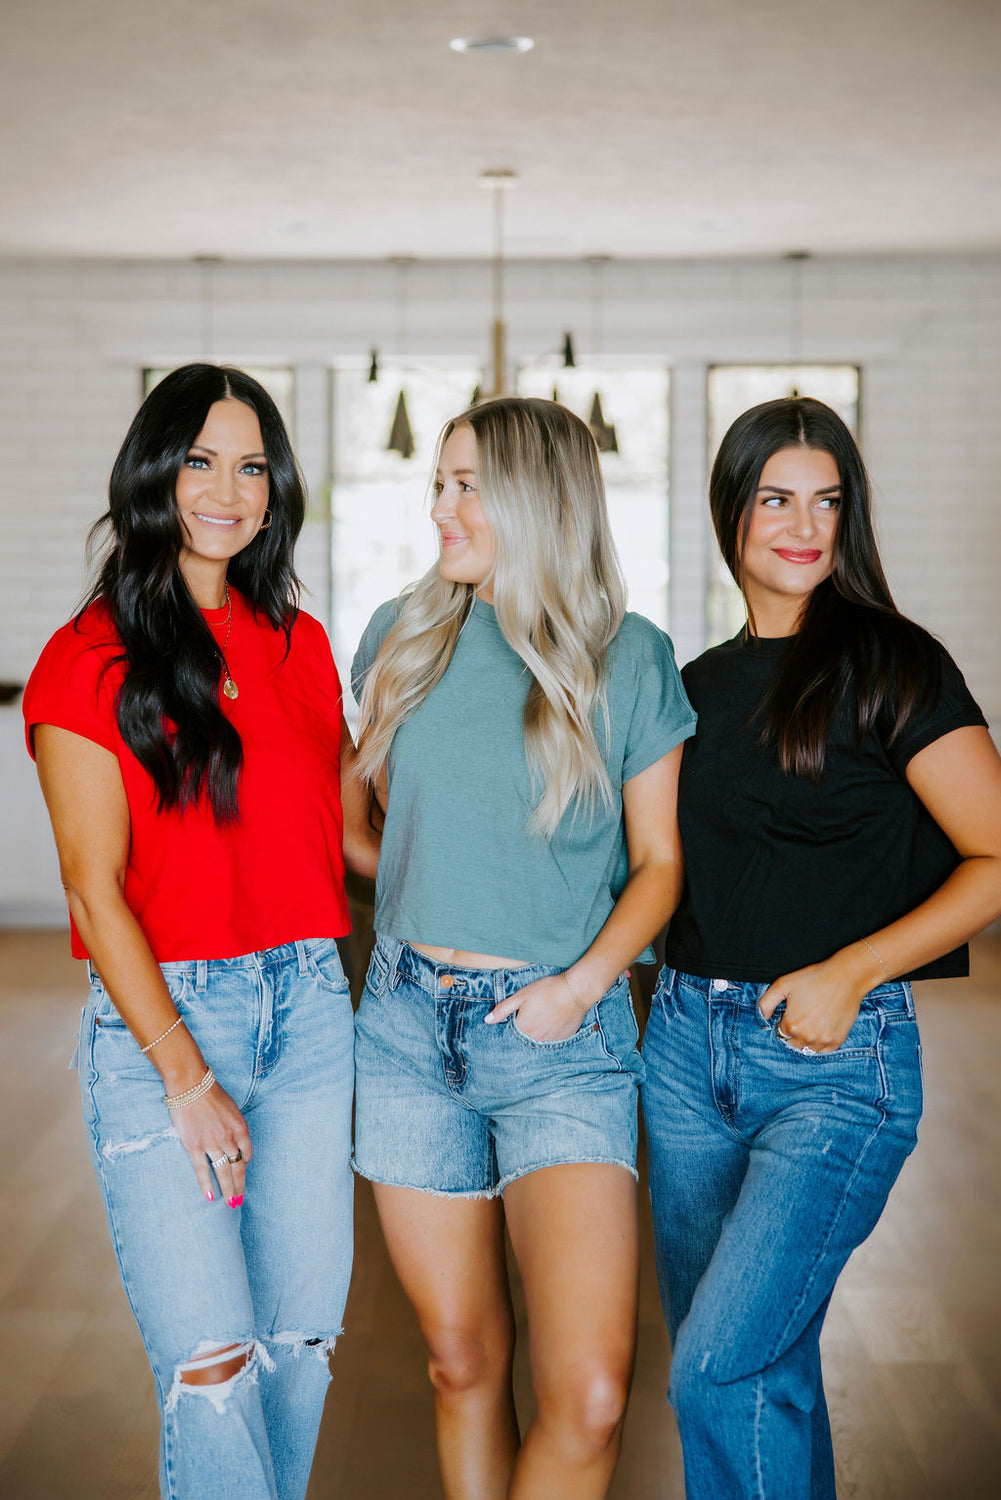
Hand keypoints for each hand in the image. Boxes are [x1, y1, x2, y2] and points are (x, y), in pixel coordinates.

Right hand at [168, 1083, 251, 1204]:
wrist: (191, 1085)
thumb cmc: (211, 1093)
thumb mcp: (231, 1108)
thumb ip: (234, 1126)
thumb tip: (235, 1141)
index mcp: (241, 1127)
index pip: (247, 1153)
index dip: (245, 1163)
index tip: (241, 1170)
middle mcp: (229, 1138)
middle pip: (238, 1167)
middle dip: (239, 1186)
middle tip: (239, 1200)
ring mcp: (212, 1144)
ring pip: (223, 1172)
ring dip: (228, 1189)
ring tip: (230, 1203)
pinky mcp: (195, 1146)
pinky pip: (202, 1170)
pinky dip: (207, 1185)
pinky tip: (211, 1197)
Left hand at [485, 973, 590, 1041]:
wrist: (575, 991)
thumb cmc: (547, 990)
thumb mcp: (521, 996)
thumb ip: (503, 1009)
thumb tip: (487, 1021)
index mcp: (523, 1028)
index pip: (511, 1034)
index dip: (513, 1025)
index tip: (517, 1017)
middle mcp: (536, 1039)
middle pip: (525, 1039)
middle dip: (525, 1030)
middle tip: (533, 1015)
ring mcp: (550, 1041)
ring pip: (538, 1040)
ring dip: (538, 1032)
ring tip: (543, 1017)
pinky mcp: (563, 1039)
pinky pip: (552, 1040)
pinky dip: (550, 1033)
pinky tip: (553, 1021)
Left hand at [758, 951, 871, 1053]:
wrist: (845, 978)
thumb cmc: (813, 978)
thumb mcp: (783, 984)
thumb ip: (766, 1003)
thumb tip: (762, 1018)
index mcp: (791, 1025)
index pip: (780, 1032)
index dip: (784, 1021)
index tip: (792, 1011)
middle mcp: (807, 1037)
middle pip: (792, 1044)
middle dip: (794, 1033)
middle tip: (803, 1016)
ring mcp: (823, 1041)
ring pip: (807, 1049)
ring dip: (806, 1040)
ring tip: (812, 1021)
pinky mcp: (837, 1041)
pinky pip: (823, 1051)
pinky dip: (820, 1043)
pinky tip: (822, 1027)